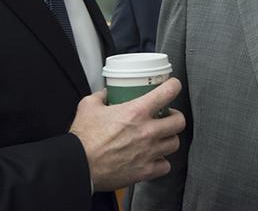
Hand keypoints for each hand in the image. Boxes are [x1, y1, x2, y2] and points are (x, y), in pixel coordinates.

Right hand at [70, 77, 184, 191]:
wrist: (78, 166)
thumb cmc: (83, 139)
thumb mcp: (89, 106)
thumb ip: (101, 96)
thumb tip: (107, 93)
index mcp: (136, 112)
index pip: (168, 92)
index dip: (173, 86)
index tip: (173, 86)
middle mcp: (147, 131)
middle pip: (179, 121)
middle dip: (175, 117)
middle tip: (167, 117)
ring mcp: (148, 152)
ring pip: (174, 143)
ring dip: (169, 139)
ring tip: (161, 137)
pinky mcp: (145, 171)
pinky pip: (165, 166)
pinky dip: (162, 162)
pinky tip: (154, 158)